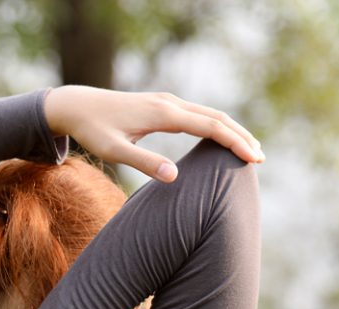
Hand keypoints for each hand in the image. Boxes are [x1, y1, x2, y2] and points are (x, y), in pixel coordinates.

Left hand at [44, 85, 263, 182]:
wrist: (77, 105)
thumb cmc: (93, 130)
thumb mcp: (114, 151)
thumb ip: (144, 162)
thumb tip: (174, 176)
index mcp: (164, 114)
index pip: (210, 127)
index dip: (234, 143)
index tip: (253, 160)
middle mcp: (170, 104)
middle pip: (217, 118)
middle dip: (241, 137)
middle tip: (261, 158)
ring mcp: (167, 102)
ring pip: (209, 114)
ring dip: (231, 130)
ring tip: (250, 150)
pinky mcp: (162, 105)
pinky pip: (198, 114)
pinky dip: (216, 126)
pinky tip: (222, 139)